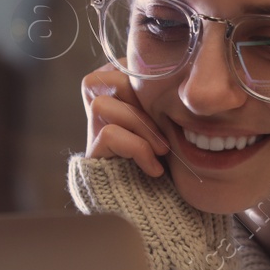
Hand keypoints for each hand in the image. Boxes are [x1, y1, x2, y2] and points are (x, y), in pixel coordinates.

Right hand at [81, 60, 169, 176]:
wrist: (167, 204)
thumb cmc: (173, 157)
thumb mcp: (171, 119)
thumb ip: (163, 95)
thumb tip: (177, 69)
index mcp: (118, 92)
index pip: (122, 66)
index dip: (144, 82)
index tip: (167, 106)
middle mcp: (98, 108)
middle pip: (104, 79)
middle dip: (140, 100)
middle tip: (164, 128)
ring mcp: (92, 131)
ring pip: (101, 105)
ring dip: (140, 125)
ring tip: (162, 150)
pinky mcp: (92, 155)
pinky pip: (109, 133)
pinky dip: (137, 148)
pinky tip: (153, 168)